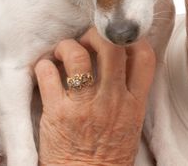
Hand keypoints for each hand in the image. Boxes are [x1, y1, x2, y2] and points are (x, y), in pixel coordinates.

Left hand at [35, 27, 155, 165]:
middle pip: (111, 47)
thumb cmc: (108, 157)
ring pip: (77, 55)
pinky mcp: (57, 113)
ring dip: (67, 46)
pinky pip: (47, 74)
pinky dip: (44, 66)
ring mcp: (84, 106)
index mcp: (134, 104)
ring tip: (63, 53)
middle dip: (97, 34)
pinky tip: (46, 71)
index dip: (131, 39)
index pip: (144, 56)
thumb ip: (130, 96)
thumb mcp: (131, 125)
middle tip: (87, 41)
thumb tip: (124, 64)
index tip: (117, 40)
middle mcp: (111, 101)